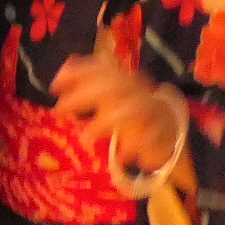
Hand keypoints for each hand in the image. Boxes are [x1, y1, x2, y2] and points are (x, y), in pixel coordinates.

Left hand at [50, 47, 187, 179]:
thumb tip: (60, 74)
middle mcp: (137, 89)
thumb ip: (89, 82)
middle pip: (110, 85)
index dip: (76, 72)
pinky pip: (147, 139)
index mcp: (122, 76)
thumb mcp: (110, 93)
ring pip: (129, 110)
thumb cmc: (131, 108)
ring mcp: (152, 109)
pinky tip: (120, 158)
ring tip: (85, 138)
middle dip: (81, 97)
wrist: (170, 127)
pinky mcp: (162, 133)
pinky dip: (131, 148)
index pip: (100, 66)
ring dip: (103, 124)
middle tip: (59, 112)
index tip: (54, 86)